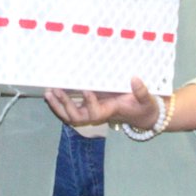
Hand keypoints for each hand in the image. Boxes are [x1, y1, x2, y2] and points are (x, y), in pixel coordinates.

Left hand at [44, 77, 159, 129]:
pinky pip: (71, 109)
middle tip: (56, 91)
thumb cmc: (143, 107)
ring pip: (70, 115)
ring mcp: (91, 111)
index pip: (96, 113)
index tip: (86, 89)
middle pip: (77, 117)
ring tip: (49, 93)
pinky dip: (59, 103)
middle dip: (66, 105)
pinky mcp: (88, 106)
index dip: (90, 103)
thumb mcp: (146, 101)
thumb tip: (135, 79)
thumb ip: (142, 92)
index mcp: (109, 112)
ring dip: (58, 106)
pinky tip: (51, 93)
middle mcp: (97, 114)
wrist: (140, 115)